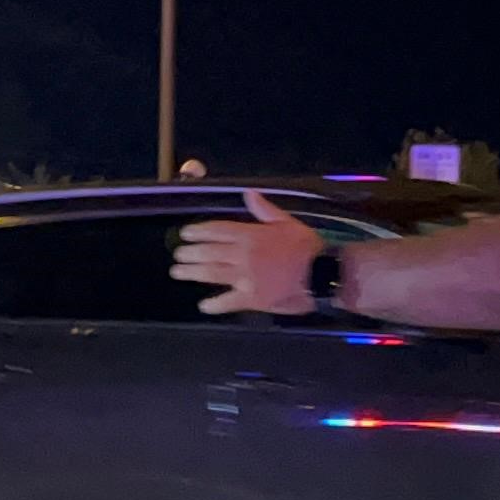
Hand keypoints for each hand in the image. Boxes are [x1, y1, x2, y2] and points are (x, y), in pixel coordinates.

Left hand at [172, 193, 320, 314]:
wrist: (322, 275)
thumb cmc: (307, 248)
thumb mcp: (289, 223)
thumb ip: (265, 210)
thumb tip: (248, 194)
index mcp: (251, 235)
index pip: (218, 230)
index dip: (199, 232)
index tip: (186, 234)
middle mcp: (243, 255)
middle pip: (209, 252)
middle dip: (190, 253)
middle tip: (178, 255)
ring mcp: (245, 278)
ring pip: (212, 274)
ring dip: (193, 273)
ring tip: (178, 272)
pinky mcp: (252, 299)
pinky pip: (228, 302)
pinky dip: (214, 304)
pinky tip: (204, 305)